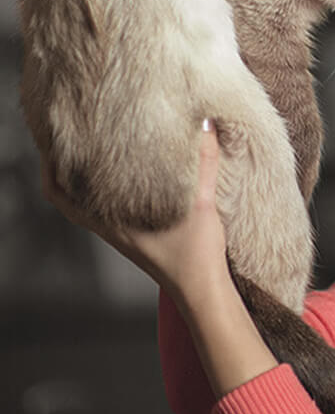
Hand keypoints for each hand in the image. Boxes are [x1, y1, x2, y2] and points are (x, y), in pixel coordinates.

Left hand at [41, 119, 230, 304]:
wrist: (202, 289)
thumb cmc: (196, 254)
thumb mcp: (202, 202)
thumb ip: (204, 162)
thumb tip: (206, 123)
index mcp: (113, 220)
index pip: (62, 193)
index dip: (50, 166)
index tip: (52, 140)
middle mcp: (110, 226)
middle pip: (67, 195)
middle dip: (62, 165)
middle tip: (69, 136)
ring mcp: (120, 233)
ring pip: (85, 202)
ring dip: (81, 178)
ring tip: (91, 151)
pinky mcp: (134, 236)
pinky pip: (106, 209)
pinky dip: (105, 191)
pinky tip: (124, 178)